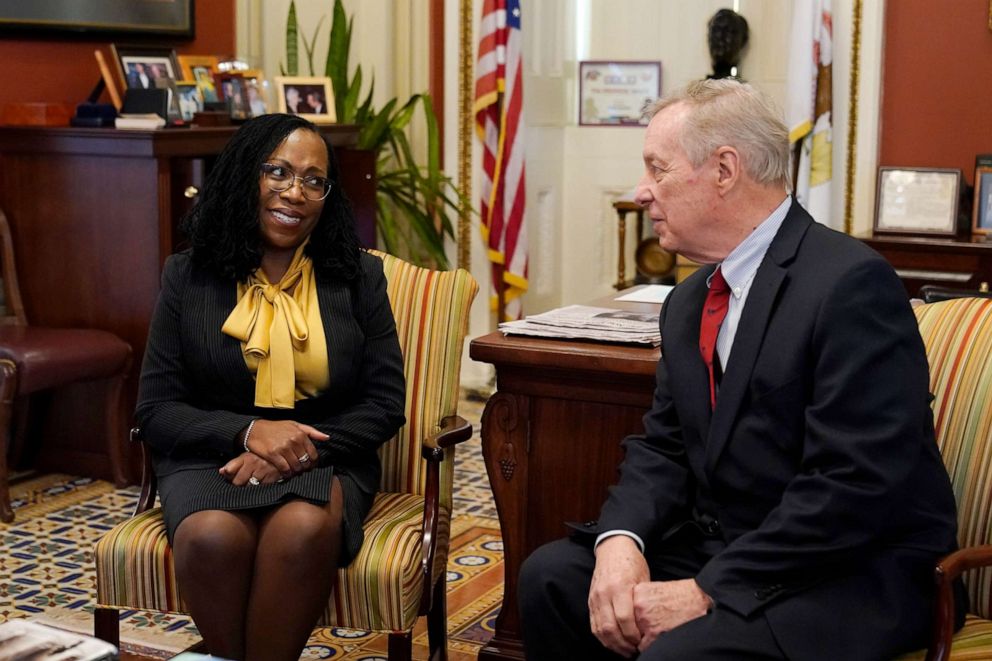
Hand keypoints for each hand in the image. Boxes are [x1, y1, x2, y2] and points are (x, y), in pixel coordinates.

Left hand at [219, 452, 282, 485]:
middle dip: (238, 484)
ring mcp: (263, 471)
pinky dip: (258, 488)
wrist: (283, 457)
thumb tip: (221, 472)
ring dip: (248, 487)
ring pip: (248, 487)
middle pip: (238, 482)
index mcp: (246, 457)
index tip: (229, 477)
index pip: (230, 470)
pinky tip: (260, 484)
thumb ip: (233, 465)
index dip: (228, 476)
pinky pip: (260, 488)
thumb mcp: (246, 457)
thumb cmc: (261, 459)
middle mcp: (254, 463)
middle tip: (243, 481)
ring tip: (252, 482)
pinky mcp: (272, 478)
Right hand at [244, 420, 327, 477]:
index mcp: (300, 434)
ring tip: (295, 472)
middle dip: (305, 468)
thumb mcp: (295, 425)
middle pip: (305, 462)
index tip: (311, 466)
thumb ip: (312, 432)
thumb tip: (327, 438)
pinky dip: (287, 474)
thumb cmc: (277, 428)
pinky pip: (284, 469)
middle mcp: (293, 441)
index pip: (313, 454)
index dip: (314, 463)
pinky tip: (286, 474)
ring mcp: (283, 448)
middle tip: (302, 470)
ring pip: (296, 466)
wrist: (255, 429)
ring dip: (296, 472)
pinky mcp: (273, 455)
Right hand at [588, 535, 649, 656]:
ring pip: (600, 630)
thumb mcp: (643, 578)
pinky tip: (613, 642)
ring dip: (613, 644)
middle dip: (623, 645)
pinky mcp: (590, 601)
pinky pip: (594, 625)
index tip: (642, 642)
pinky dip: (603, 638)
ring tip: (625, 651)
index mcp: (619, 586)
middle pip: (610, 628)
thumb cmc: (632, 562)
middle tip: (635, 651)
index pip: (624, 618)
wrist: (613, 548)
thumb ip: (643, 601)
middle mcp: (604, 593)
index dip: (633, 635)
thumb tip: (651, 625)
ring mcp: (595, 598)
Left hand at [633, 578, 712, 651]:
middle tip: (644, 631)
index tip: (634, 624)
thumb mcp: (655, 590)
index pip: (622, 612)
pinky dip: (650, 646)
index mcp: (637, 593)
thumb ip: (640, 600)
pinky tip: (660, 638)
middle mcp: (637, 606)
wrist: (700, 598)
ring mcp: (645, 620)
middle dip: (633, 631)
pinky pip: (643, 647)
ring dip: (640, 640)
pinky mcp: (654, 633)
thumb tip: (629, 615)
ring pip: (633, 638)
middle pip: (626, 625)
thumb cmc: (681, 595)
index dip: (628, 621)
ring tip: (654, 633)